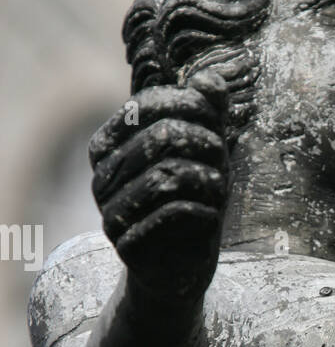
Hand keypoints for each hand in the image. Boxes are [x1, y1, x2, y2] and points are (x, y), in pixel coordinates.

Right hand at [89, 72, 229, 302]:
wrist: (179, 265)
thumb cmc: (192, 199)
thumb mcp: (205, 152)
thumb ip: (208, 113)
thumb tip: (212, 80)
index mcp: (108, 145)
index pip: (149, 104)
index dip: (193, 109)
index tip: (216, 129)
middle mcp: (100, 176)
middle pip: (163, 137)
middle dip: (207, 146)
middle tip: (222, 165)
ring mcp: (109, 212)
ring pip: (168, 176)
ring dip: (208, 181)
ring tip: (218, 192)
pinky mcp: (126, 245)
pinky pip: (172, 214)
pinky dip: (203, 212)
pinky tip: (209, 217)